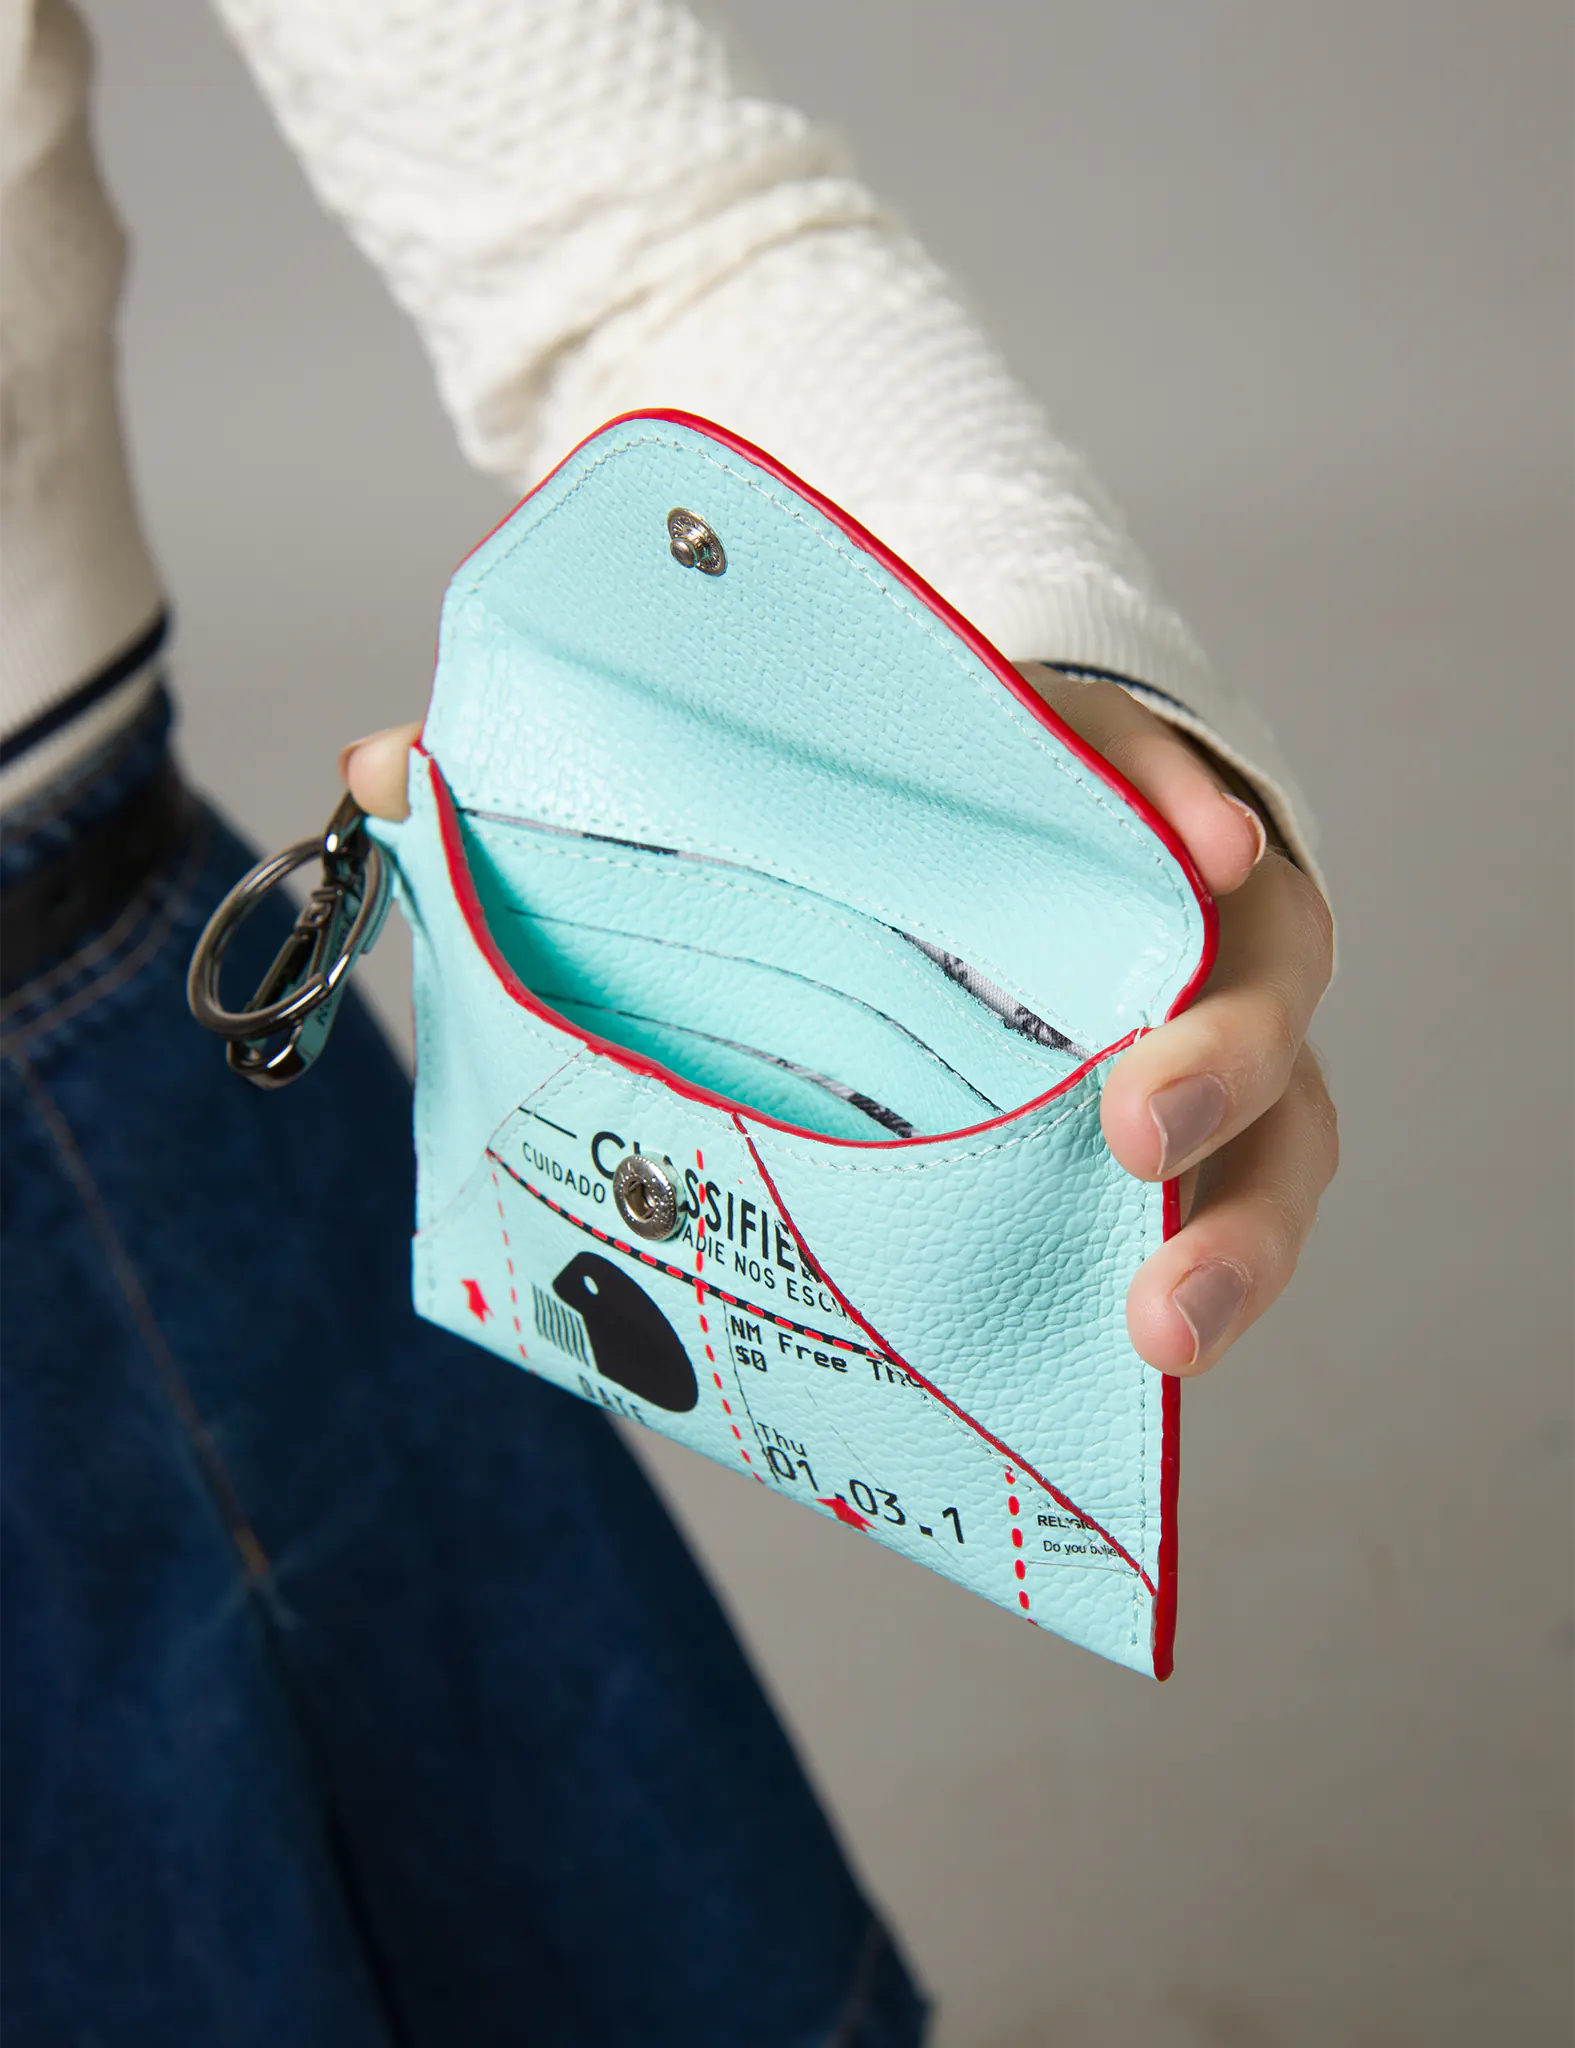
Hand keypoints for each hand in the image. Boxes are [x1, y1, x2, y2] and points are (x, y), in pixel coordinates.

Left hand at [343, 678, 1337, 1380]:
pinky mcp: (1171, 1156)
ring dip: (1242, 1225)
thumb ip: (572, 778)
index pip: (1147, 772)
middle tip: (1137, 1128)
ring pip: (1281, 1121)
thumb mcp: (739, 801)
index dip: (1181, 802)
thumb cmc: (855, 842)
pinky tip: (1133, 1372)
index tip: (1197, 848)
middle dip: (1221, 1048)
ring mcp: (1185, 1043)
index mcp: (1059, 800)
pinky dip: (1208, 1287)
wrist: (949, 905)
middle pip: (1258, 969)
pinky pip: (1231, 1219)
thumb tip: (382, 770)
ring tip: (1162, 1325)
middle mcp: (1157, 922)